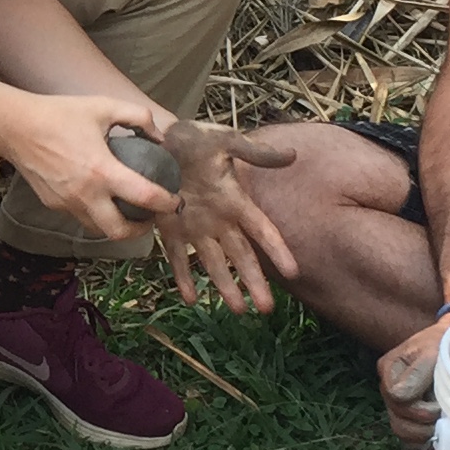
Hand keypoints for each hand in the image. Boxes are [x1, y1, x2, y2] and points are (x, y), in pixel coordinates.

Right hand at [0, 93, 196, 244]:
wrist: (15, 126)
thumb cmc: (60, 114)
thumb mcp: (103, 106)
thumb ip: (138, 117)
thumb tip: (159, 137)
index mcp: (102, 171)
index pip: (145, 198)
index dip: (166, 204)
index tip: (175, 202)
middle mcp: (85, 195)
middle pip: (120, 232)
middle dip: (141, 231)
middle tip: (149, 217)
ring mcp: (67, 204)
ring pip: (98, 229)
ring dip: (116, 225)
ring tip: (126, 210)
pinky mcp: (53, 205)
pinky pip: (80, 216)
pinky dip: (95, 212)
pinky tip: (98, 195)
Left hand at [150, 116, 296, 315]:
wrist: (156, 139)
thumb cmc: (194, 139)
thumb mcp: (225, 141)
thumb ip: (255, 153)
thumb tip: (291, 155)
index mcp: (235, 200)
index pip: (262, 230)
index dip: (277, 250)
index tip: (293, 272)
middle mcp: (219, 220)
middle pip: (241, 256)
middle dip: (254, 281)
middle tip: (266, 309)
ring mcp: (195, 227)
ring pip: (213, 263)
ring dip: (225, 286)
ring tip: (237, 310)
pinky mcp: (170, 230)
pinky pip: (178, 257)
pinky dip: (183, 277)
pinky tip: (190, 299)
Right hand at [376, 313, 449, 442]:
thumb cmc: (444, 342)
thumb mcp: (432, 349)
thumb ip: (417, 372)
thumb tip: (400, 396)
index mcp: (389, 369)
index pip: (394, 398)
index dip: (418, 405)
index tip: (440, 402)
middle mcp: (389, 387)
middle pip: (396, 417)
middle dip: (422, 421)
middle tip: (443, 415)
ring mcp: (397, 402)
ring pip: (400, 429)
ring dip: (422, 432)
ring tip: (441, 424)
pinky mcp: (409, 413)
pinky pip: (408, 435)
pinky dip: (422, 436)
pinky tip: (437, 429)